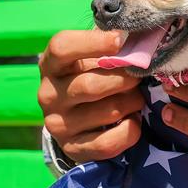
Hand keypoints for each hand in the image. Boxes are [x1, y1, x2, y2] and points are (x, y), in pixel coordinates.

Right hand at [37, 29, 143, 163]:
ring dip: (132, 102)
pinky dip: (130, 130)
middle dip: (124, 79)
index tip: (120, 40)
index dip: (94, 42)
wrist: (74, 119)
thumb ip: (108, 48)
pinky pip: (110, 142)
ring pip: (108, 111)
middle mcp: (48, 95)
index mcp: (51, 65)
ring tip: (136, 97)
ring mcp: (58, 124)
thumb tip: (136, 39)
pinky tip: (132, 120)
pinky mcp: (73, 148)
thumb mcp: (90, 58)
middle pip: (90, 85)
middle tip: (139, 76)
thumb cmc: (88, 76)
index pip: (62, 47)